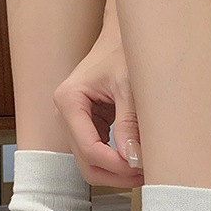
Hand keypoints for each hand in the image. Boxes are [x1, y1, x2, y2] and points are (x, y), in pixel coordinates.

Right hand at [53, 23, 143, 187]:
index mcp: (69, 100)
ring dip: (116, 172)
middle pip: (86, 163)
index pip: (89, 148)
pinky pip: (98, 154)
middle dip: (115, 174)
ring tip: (143, 169)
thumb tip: (133, 158)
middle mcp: (65, 114)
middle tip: (145, 174)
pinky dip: (116, 162)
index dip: (115, 165)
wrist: (122, 36)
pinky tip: (136, 159)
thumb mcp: (130, 86)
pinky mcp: (87, 126)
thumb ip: (130, 122)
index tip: (140, 168)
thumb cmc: (124, 52)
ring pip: (90, 163)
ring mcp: (74, 122)